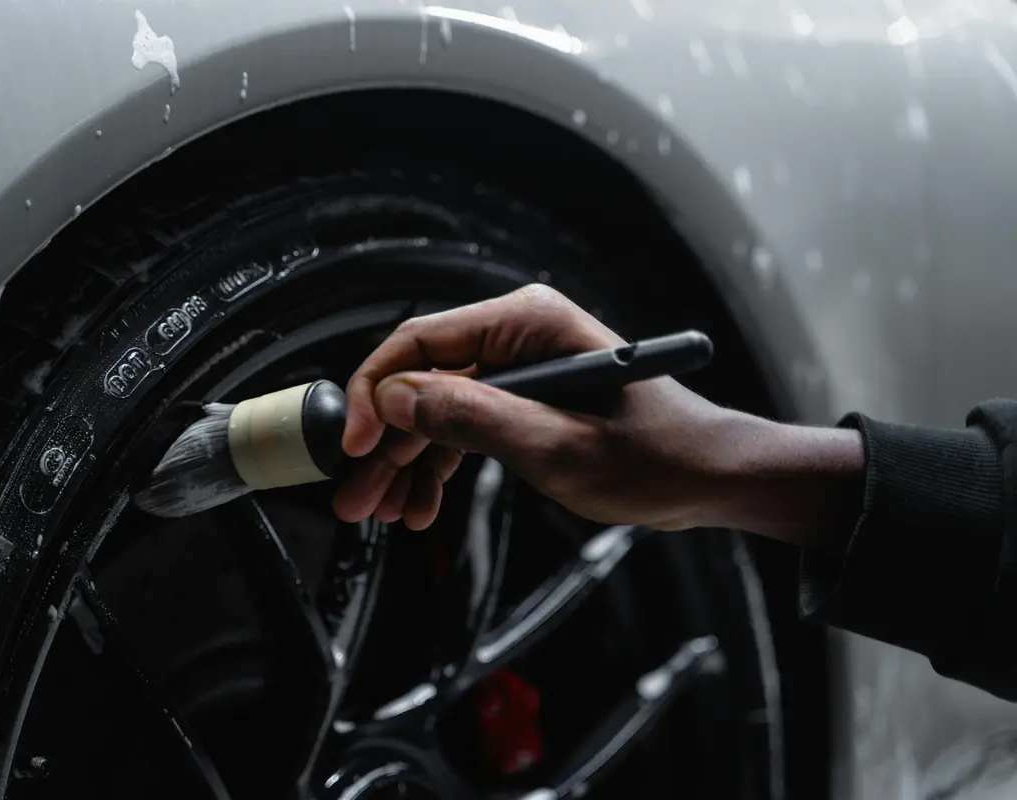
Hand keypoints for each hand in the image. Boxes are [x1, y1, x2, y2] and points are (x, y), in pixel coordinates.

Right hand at [331, 284, 748, 530]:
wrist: (706, 477)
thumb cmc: (655, 454)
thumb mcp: (558, 445)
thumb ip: (475, 418)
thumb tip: (398, 399)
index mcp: (526, 323)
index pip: (422, 343)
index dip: (378, 394)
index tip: (355, 445)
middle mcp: (515, 337)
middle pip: (421, 382)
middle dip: (386, 444)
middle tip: (356, 497)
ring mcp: (517, 370)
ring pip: (434, 412)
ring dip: (405, 464)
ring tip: (381, 514)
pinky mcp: (521, 403)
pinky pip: (461, 430)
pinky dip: (438, 468)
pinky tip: (420, 508)